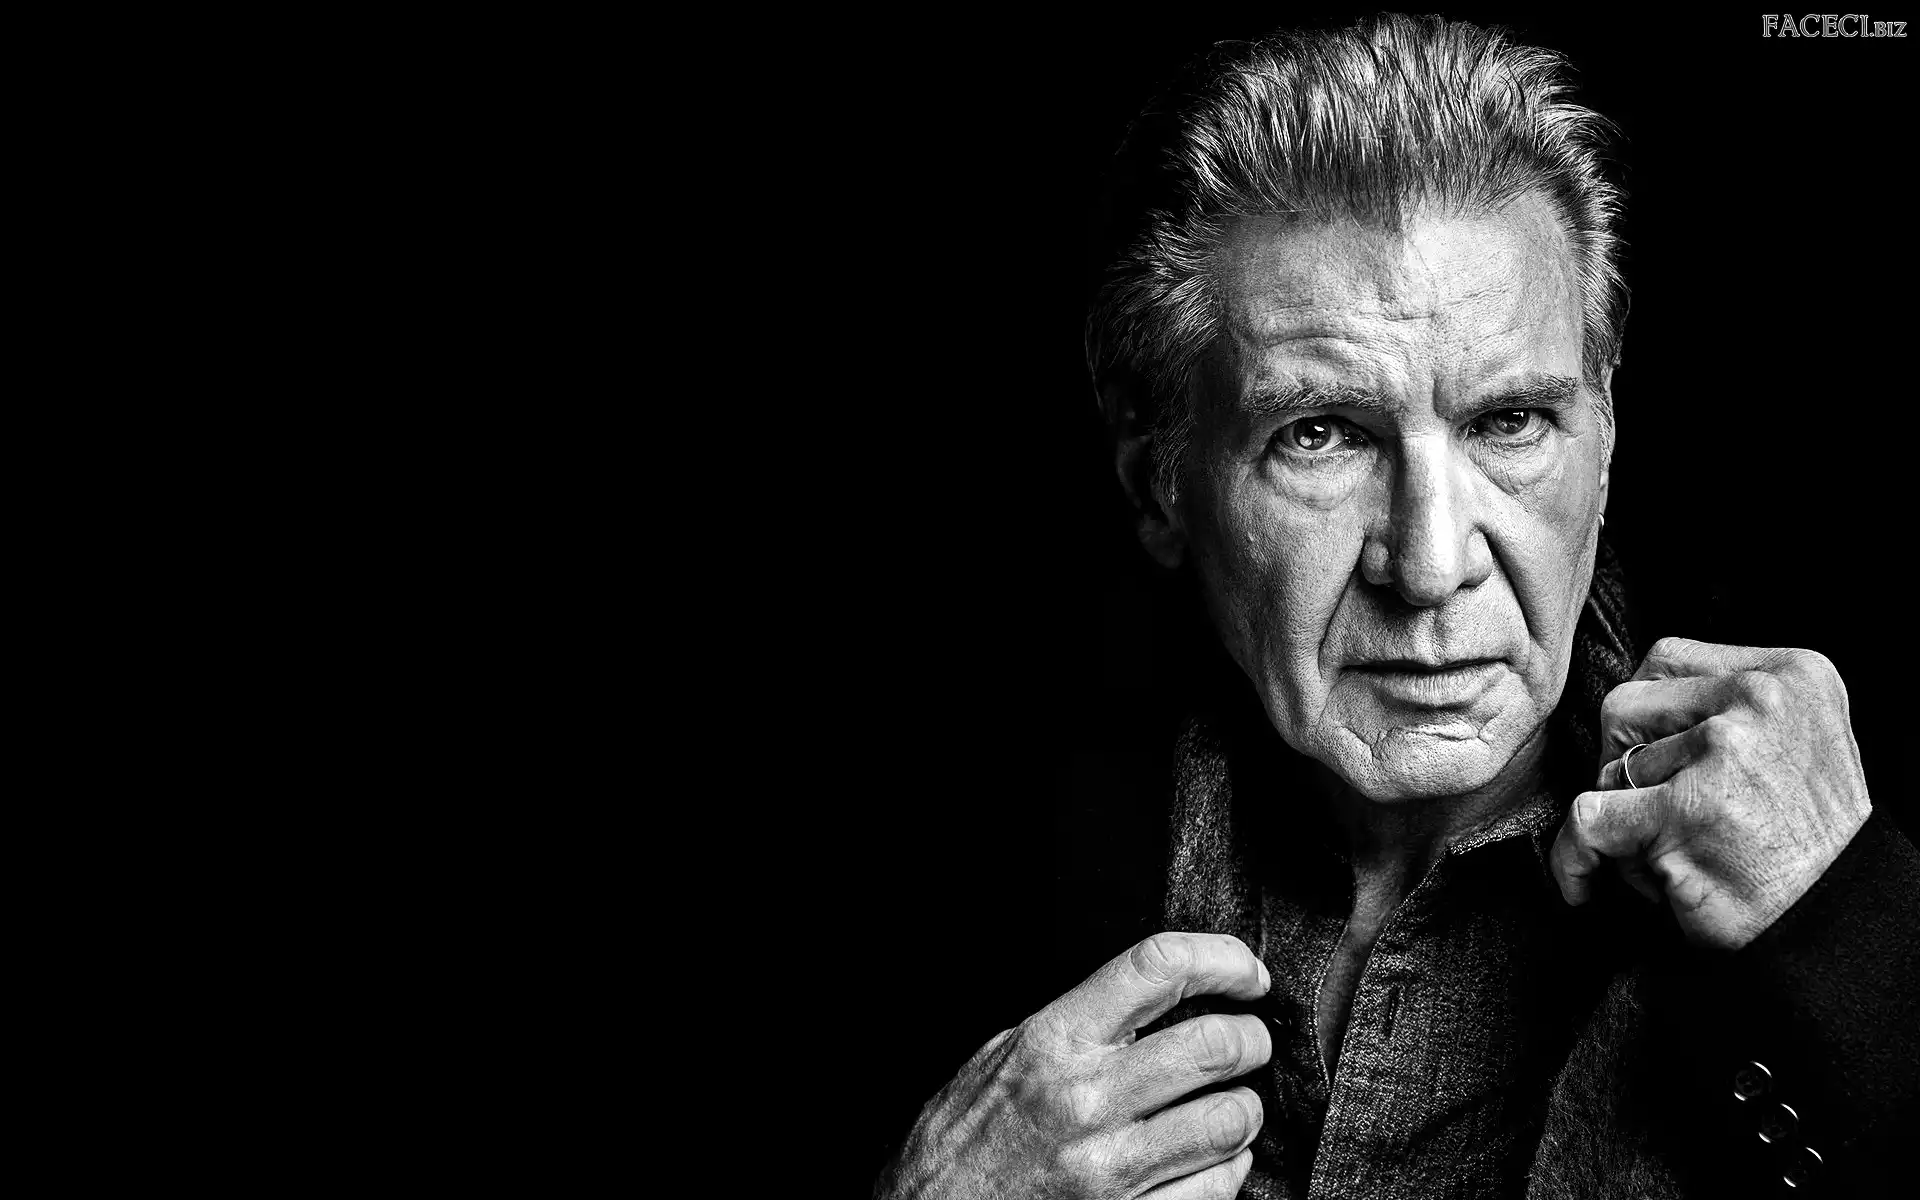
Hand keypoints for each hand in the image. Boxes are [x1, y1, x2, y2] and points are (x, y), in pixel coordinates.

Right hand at [877, 932, 1272, 1198]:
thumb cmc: (967, 1138)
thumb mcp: (1004, 1055)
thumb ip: (1077, 1024)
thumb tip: (1160, 992)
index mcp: (1053, 1041)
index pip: (1158, 968)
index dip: (1221, 959)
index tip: (1245, 973)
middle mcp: (1084, 1100)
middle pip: (1215, 1045)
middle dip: (1251, 1039)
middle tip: (1249, 1041)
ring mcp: (1110, 1169)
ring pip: (1231, 1120)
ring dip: (1243, 1109)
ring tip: (1226, 1104)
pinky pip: (1219, 1188)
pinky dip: (1228, 1170)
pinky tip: (1207, 1160)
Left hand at [1549, 637, 1871, 948]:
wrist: (1835, 921)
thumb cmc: (1804, 837)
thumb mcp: (1796, 739)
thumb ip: (1726, 705)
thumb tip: (1637, 701)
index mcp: (1791, 674)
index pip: (1666, 658)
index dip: (1646, 714)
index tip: (1655, 755)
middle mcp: (1761, 700)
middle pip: (1623, 706)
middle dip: (1621, 763)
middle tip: (1656, 810)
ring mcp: (1723, 752)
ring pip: (1609, 769)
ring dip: (1624, 819)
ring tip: (1675, 850)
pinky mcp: (1686, 810)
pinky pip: (1587, 820)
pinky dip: (1574, 858)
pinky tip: (1584, 884)